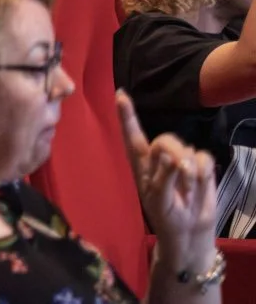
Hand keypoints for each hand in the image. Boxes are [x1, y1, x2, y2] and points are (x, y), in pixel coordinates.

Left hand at [119, 92, 216, 270]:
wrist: (189, 230)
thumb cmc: (166, 215)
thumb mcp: (159, 200)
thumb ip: (163, 178)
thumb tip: (170, 157)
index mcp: (140, 162)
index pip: (132, 136)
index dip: (127, 116)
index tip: (120, 95)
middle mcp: (158, 156)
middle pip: (166, 141)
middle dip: (175, 156)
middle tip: (182, 179)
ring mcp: (181, 159)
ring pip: (186, 149)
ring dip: (190, 173)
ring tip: (187, 192)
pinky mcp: (200, 165)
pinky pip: (203, 157)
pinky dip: (204, 172)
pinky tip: (200, 185)